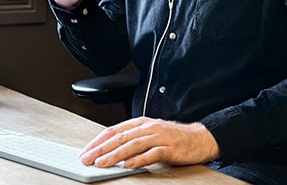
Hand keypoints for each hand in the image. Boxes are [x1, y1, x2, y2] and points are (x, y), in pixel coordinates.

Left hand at [80, 117, 219, 169]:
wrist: (200, 138)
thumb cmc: (174, 138)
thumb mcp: (150, 134)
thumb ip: (133, 140)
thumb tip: (110, 151)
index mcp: (142, 123)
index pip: (115, 130)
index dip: (98, 141)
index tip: (86, 151)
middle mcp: (149, 127)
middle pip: (120, 138)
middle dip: (101, 149)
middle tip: (87, 159)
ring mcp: (159, 137)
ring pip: (132, 145)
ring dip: (114, 155)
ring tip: (101, 163)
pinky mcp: (170, 148)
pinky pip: (151, 154)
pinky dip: (138, 160)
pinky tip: (127, 165)